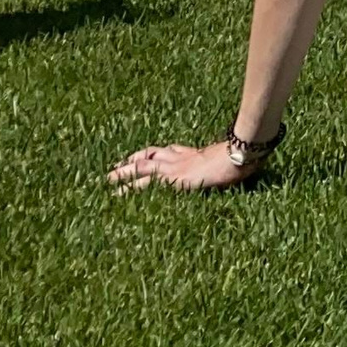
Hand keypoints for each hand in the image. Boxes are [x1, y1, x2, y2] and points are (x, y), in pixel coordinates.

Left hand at [108, 139, 254, 194]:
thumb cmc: (238, 159)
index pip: (167, 151)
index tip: (141, 156)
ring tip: (108, 179)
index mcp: (191, 155)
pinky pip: (144, 184)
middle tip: (115, 167)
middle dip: (132, 161)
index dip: (152, 154)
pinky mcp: (172, 179)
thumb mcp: (226, 160)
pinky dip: (130, 188)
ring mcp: (174, 168)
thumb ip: (219, 160)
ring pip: (141, 168)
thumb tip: (230, 163)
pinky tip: (117, 195)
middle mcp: (178, 159)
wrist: (237, 156)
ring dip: (123, 173)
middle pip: (150, 156)